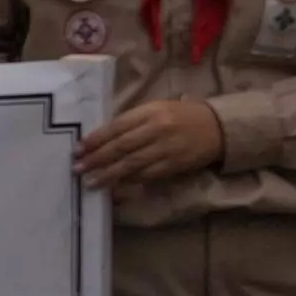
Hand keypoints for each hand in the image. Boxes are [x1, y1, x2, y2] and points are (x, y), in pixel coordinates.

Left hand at [78, 98, 227, 193]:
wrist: (216, 126)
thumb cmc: (180, 115)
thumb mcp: (156, 109)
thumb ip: (132, 121)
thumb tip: (102, 137)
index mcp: (150, 111)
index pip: (117, 126)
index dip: (96, 139)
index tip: (78, 148)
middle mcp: (156, 129)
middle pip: (121, 146)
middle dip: (97, 158)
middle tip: (78, 168)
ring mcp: (166, 148)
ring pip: (132, 164)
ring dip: (109, 174)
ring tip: (91, 182)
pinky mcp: (174, 165)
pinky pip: (147, 175)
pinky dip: (129, 181)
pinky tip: (115, 186)